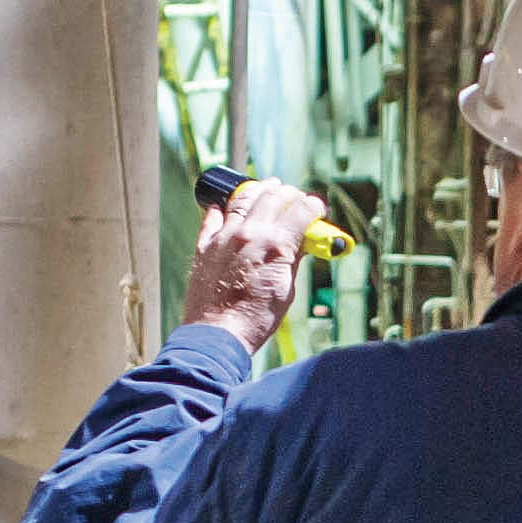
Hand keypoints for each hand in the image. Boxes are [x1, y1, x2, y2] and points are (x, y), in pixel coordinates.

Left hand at [183, 178, 331, 349]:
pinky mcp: (204, 246)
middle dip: (290, 194)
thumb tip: (300, 244)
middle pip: (274, 197)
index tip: (317, 209)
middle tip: (296, 198)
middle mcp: (249, 233)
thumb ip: (293, 261)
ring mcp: (224, 237)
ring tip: (268, 188)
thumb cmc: (255, 319)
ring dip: (260, 190)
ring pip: (243, 198)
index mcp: (275, 245)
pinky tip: (227, 206)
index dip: (314, 207)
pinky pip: (212, 216)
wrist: (217, 334)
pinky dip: (223, 207)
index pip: (301, 211)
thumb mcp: (286, 290)